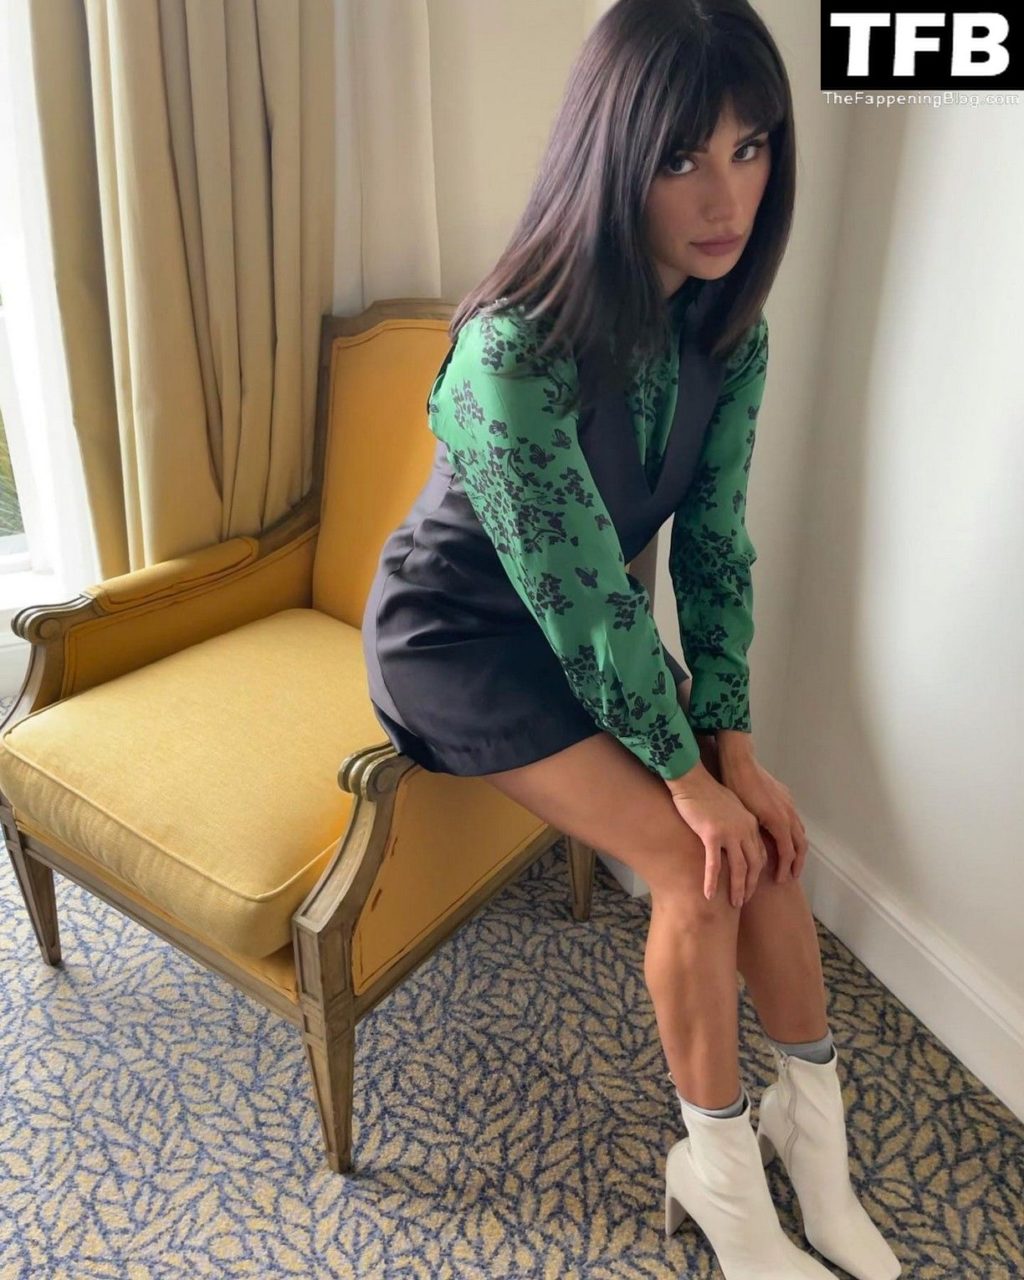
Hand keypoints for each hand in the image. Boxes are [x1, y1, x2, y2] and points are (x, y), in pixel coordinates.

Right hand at [664, 762, 767, 907]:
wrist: (691, 779)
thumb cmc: (705, 792)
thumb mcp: (728, 807)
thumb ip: (735, 823)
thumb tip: (734, 838)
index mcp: (750, 823)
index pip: (759, 854)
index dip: (756, 873)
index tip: (750, 886)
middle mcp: (745, 829)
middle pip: (754, 865)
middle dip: (750, 886)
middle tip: (743, 901)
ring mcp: (730, 832)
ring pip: (739, 869)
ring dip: (737, 889)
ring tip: (733, 904)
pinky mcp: (712, 834)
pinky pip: (714, 864)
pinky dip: (712, 882)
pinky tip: (709, 895)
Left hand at [716, 749, 807, 881]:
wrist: (740, 762)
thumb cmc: (736, 790)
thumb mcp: (744, 818)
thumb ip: (755, 837)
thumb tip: (757, 857)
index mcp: (780, 822)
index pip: (788, 854)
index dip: (785, 869)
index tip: (780, 881)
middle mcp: (789, 814)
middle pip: (800, 845)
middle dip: (797, 863)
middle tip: (791, 877)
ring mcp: (789, 804)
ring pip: (800, 832)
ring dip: (797, 848)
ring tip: (791, 861)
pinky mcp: (786, 796)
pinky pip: (795, 819)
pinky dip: (793, 833)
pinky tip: (785, 837)